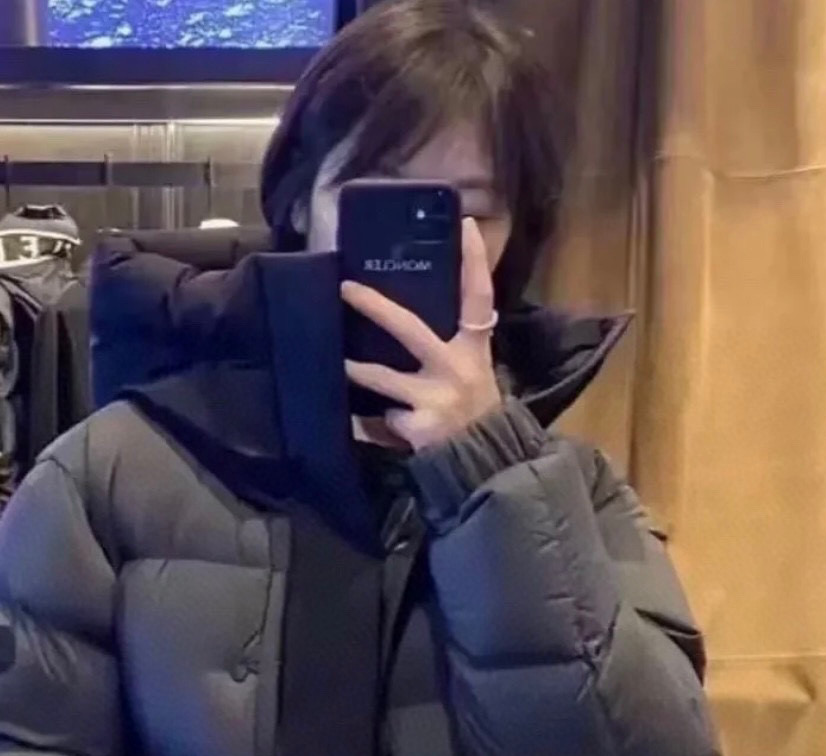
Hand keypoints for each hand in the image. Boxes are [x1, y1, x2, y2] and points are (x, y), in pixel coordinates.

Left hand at [343, 217, 501, 452]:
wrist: (486, 462)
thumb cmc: (473, 409)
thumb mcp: (473, 369)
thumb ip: (451, 343)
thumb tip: (407, 314)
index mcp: (474, 348)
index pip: (478, 296)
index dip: (473, 261)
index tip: (463, 224)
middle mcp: (458, 367)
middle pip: (410, 328)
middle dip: (376, 307)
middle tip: (347, 287)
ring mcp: (438, 397)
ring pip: (385, 377)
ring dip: (358, 370)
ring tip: (340, 362)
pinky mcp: (420, 425)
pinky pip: (385, 416)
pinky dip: (378, 420)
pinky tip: (375, 423)